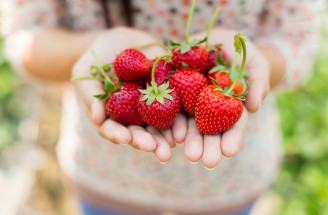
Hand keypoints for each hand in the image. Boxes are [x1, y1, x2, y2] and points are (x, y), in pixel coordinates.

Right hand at [72, 27, 186, 162]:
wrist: (121, 41)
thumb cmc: (96, 59)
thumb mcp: (85, 73)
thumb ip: (89, 94)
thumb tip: (97, 117)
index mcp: (112, 115)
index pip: (113, 129)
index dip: (118, 135)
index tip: (125, 138)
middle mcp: (132, 116)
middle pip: (140, 133)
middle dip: (148, 142)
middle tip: (158, 151)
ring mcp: (151, 106)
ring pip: (159, 125)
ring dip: (167, 136)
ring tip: (174, 143)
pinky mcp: (167, 93)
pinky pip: (174, 105)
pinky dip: (180, 117)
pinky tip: (185, 126)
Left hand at [183, 28, 269, 168]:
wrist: (217, 41)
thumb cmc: (242, 54)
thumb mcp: (255, 65)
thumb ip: (257, 83)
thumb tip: (255, 107)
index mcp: (229, 106)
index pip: (232, 125)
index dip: (232, 138)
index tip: (229, 152)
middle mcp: (208, 107)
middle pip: (209, 129)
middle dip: (208, 146)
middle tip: (207, 162)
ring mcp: (190, 99)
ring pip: (188, 122)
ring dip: (188, 139)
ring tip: (189, 155)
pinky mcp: (174, 88)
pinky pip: (169, 104)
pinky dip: (169, 119)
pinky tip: (169, 133)